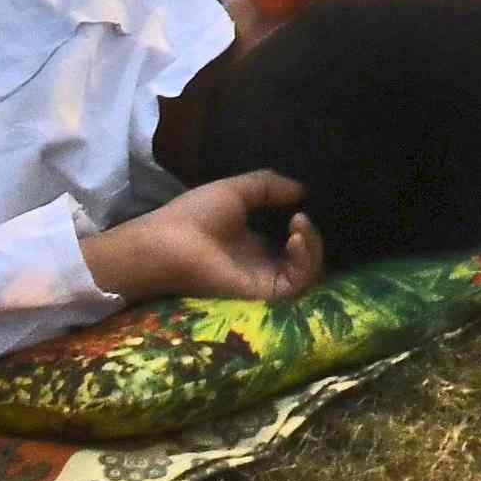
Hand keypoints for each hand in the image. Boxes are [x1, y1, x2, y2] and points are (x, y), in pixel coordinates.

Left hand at [79, 172, 323, 310]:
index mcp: (254, 246)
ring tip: (299, 226)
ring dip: (313, 248)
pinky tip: (295, 237)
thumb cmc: (194, 216)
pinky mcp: (263, 294)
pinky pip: (297, 284)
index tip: (300, 206)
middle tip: (301, 218)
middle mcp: (262, 266)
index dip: (304, 227)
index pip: (292, 244)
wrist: (167, 243)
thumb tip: (302, 190)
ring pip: (307, 274)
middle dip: (313, 239)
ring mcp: (263, 282)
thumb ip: (269, 187)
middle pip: (305, 261)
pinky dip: (306, 261)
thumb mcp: (237, 190)